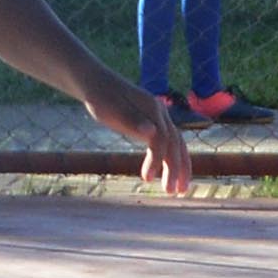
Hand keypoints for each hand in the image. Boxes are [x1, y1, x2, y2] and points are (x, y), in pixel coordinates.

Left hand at [100, 80, 197, 195]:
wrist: (97, 84)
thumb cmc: (102, 98)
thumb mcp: (112, 110)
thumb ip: (132, 121)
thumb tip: (152, 132)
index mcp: (153, 109)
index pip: (162, 138)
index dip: (157, 159)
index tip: (146, 179)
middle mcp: (161, 113)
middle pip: (176, 143)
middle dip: (176, 168)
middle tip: (172, 192)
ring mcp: (160, 118)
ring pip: (177, 144)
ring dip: (180, 167)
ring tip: (178, 190)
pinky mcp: (154, 124)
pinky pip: (169, 144)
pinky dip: (171, 160)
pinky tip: (169, 174)